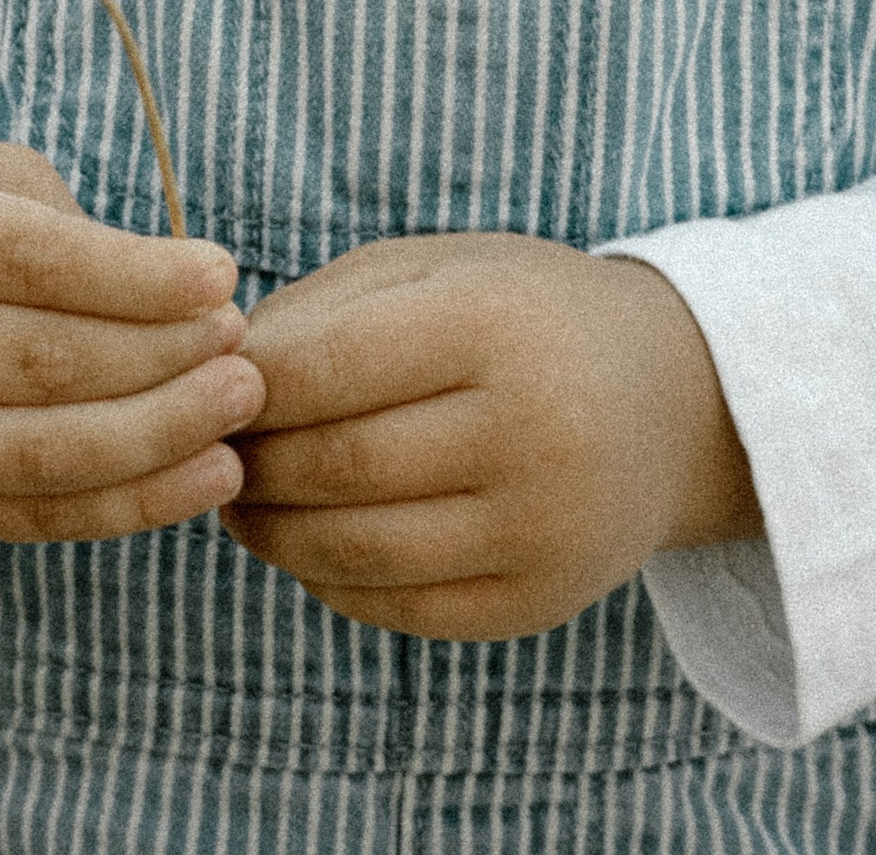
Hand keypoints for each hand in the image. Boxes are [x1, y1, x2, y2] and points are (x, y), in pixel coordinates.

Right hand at [0, 141, 266, 539]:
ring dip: (158, 441)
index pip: (26, 262)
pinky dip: (122, 507)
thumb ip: (45, 214)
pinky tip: (201, 478)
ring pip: (36, 457)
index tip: (222, 273)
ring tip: (239, 414)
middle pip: (40, 365)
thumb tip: (166, 282)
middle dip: (162, 360)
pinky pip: (24, 518)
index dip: (135, 274)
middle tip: (245, 349)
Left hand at [220, 234, 759, 641]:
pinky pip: (399, 607)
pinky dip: (329, 580)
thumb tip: (216, 373)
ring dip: (274, 533)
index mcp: (495, 325)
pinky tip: (307, 544)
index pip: (328, 369)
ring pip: (359, 550)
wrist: (669, 400)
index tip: (206, 385)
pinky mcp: (537, 601)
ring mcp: (539, 527)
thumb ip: (324, 308)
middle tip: (205, 452)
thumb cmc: (522, 314)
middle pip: (339, 466)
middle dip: (252, 464)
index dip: (247, 386)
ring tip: (244, 502)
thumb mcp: (436, 268)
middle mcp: (529, 430)